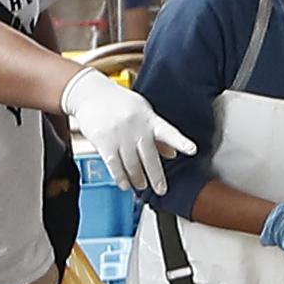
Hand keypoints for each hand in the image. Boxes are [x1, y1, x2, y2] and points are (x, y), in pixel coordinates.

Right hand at [60, 64, 192, 193]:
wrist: (90, 94)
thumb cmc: (119, 102)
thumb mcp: (142, 111)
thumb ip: (157, 133)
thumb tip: (172, 153)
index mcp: (149, 118)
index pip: (168, 132)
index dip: (181, 142)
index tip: (192, 150)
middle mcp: (135, 128)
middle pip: (149, 158)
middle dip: (156, 177)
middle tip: (161, 189)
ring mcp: (119, 136)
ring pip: (132, 165)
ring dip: (138, 179)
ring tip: (141, 186)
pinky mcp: (103, 143)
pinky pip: (114, 166)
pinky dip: (121, 178)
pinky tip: (125, 184)